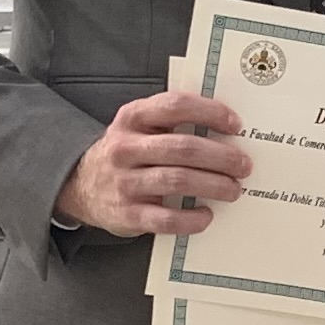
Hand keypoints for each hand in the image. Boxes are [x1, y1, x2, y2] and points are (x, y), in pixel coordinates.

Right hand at [54, 91, 250, 236]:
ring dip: (213, 185)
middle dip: (221, 157)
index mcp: (132, 117)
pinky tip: (207, 215)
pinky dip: (191, 219)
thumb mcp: (140, 127)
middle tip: (244, 165)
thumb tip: (227, 126)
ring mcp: (124, 182)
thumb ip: (173, 120)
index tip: (236, 125)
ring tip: (234, 189)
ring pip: (178, 181)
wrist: (81, 186)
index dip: (210, 113)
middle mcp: (125, 148)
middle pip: (183, 148)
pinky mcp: (127, 214)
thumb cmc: (128, 152)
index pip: (175, 106)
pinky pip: (165, 219)